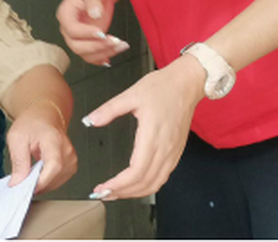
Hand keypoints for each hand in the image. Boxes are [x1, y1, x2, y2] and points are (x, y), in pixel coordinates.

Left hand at [6, 103, 77, 193]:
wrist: (44, 116)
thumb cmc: (32, 123)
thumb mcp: (17, 137)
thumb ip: (18, 161)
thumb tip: (17, 182)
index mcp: (54, 139)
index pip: (53, 165)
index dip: (41, 180)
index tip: (27, 188)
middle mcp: (66, 149)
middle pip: (55, 177)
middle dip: (36, 184)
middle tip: (21, 181)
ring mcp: (71, 158)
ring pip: (56, 182)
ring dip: (41, 183)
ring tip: (29, 173)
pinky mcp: (71, 165)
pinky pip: (59, 181)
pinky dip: (47, 181)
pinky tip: (38, 174)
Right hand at [56, 0, 127, 65]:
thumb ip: (93, 0)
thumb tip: (95, 13)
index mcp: (65, 14)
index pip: (72, 29)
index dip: (86, 33)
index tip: (101, 32)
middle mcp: (69, 27)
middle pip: (77, 46)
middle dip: (97, 46)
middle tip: (114, 41)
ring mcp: (78, 36)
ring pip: (85, 54)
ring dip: (103, 53)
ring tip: (120, 45)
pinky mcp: (88, 41)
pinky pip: (92, 56)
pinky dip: (102, 57)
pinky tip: (113, 54)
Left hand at [83, 56, 204, 198]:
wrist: (187, 83)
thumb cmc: (162, 87)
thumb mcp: (131, 94)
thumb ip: (108, 110)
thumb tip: (89, 121)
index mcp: (152, 135)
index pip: (136, 172)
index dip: (118, 185)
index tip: (102, 188)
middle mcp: (165, 148)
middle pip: (144, 183)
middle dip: (122, 193)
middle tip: (103, 194)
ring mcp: (172, 152)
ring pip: (154, 183)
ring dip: (134, 193)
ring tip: (115, 192)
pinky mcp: (176, 152)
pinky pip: (162, 177)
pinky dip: (147, 186)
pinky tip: (135, 184)